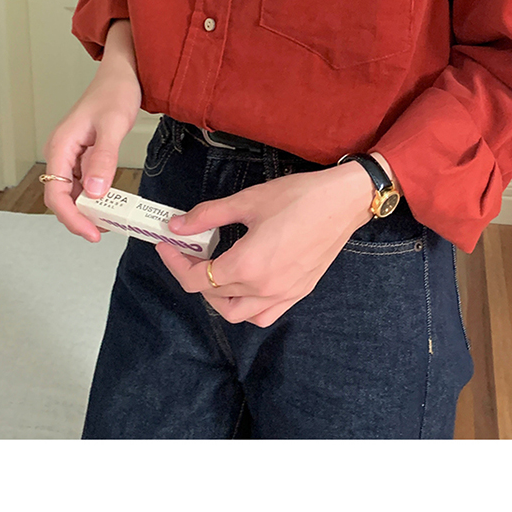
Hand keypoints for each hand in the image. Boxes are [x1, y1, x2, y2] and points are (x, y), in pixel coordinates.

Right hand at [41, 60, 141, 241]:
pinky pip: (83, 182)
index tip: (91, 232)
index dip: (71, 217)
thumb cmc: (115, 92)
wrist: (122, 74)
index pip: (56, 193)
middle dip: (78, 217)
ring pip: (72, 192)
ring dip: (86, 209)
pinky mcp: (83, 154)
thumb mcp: (113, 125)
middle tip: (102, 232)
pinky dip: (94, 195)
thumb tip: (95, 192)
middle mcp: (61, 152)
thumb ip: (104, 159)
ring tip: (108, 221)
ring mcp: (71, 154)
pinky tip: (109, 202)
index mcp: (61, 146)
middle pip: (60, 197)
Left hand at [155, 161, 375, 326]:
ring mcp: (283, 295)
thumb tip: (177, 225)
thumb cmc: (297, 197)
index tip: (168, 244)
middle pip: (215, 297)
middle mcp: (263, 288)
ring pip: (238, 314)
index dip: (175, 263)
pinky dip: (248, 307)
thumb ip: (208, 216)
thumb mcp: (247, 201)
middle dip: (196, 276)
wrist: (343, 202)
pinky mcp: (298, 293)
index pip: (198, 280)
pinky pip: (264, 314)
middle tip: (192, 251)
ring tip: (217, 270)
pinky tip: (246, 283)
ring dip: (220, 297)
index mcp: (247, 265)